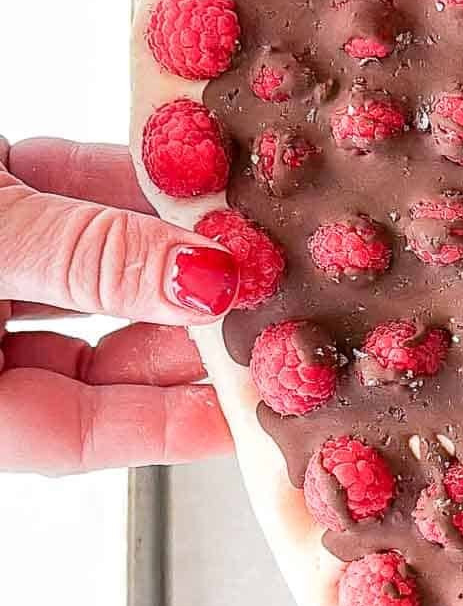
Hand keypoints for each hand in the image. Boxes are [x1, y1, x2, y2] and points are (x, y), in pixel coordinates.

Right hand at [0, 137, 236, 473]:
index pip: (79, 436)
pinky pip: (53, 201)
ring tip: (242, 231)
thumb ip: (87, 258)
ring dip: (161, 246)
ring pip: (82, 275)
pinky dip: (114, 185)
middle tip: (266, 302)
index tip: (259, 399)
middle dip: (185, 325)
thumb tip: (201, 281)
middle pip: (92, 360)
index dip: (179, 424)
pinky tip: (183, 169)